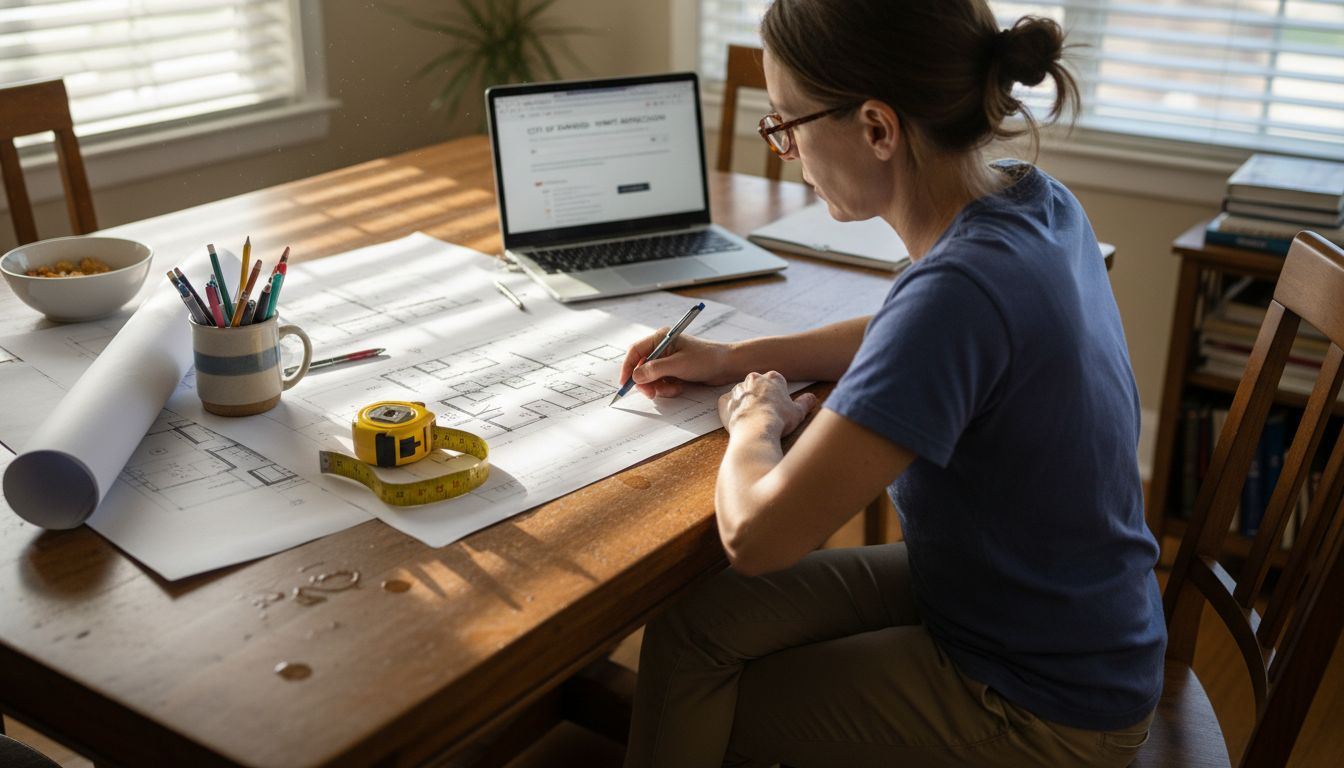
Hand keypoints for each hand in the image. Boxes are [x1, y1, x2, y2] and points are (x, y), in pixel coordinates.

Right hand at [618, 331, 734, 398]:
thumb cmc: (706, 359)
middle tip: (651, 393)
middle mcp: (662, 348)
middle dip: (645, 382)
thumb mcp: (678, 365)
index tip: (625, 383)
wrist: (727, 366)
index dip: (628, 367)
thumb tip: (635, 376)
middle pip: (641, 367)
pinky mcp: (674, 371)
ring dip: (659, 387)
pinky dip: (668, 388)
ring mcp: (668, 361)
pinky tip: (679, 388)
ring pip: (651, 378)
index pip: (636, 351)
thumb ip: (654, 370)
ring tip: (673, 388)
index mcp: (661, 338)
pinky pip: (662, 383)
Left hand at [717, 371, 816, 438]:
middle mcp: (753, 379)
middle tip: (767, 412)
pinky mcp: (725, 401)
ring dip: (747, 402)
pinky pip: (728, 403)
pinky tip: (739, 420)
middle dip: (762, 396)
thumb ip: (805, 402)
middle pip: (758, 385)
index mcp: (772, 378)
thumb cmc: (778, 419)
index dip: (779, 394)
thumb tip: (812, 398)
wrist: (755, 430)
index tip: (779, 405)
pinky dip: (732, 410)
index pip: (777, 381)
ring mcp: (738, 389)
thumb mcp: (798, 412)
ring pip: (743, 393)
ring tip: (754, 419)